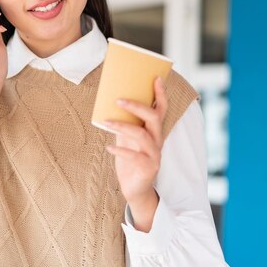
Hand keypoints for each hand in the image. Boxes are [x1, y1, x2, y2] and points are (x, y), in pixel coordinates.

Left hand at [104, 77, 167, 230]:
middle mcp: (157, 140)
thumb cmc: (130, 159)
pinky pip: (134, 157)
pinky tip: (109, 147)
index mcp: (154, 130)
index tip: (156, 78)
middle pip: (153, 118)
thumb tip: (111, 102)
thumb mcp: (126, 138)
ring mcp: (154, 154)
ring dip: (122, 126)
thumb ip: (124, 122)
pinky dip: (121, 150)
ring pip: (142, 135)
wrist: (134, 188)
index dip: (160, 94)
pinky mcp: (148, 168)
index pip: (161, 109)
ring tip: (105, 122)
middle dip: (137, 106)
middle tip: (118, 100)